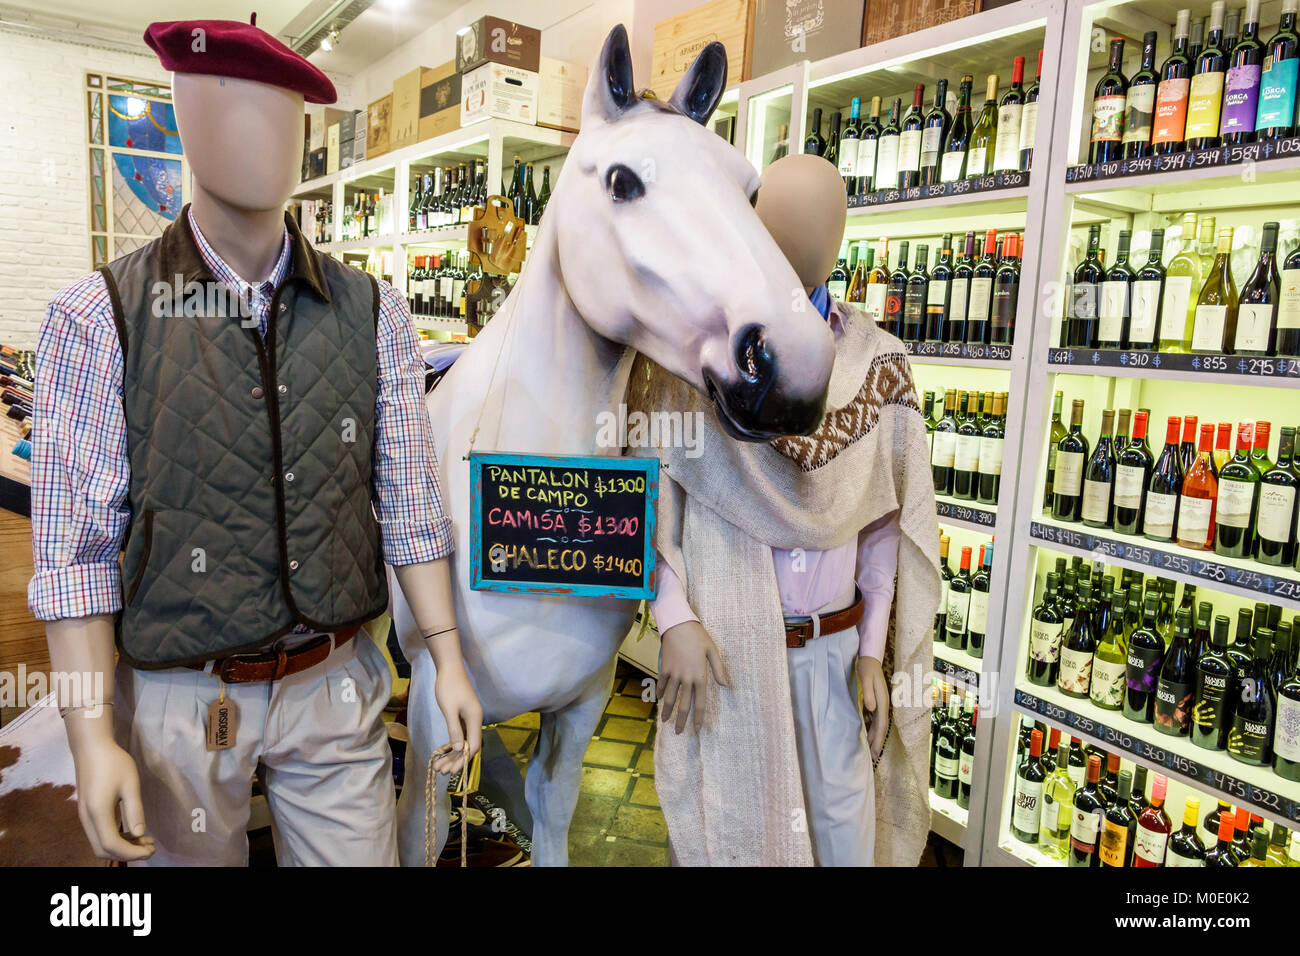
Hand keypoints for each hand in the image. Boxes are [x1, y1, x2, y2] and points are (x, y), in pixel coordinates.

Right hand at [65, 722, 154, 861]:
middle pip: (103, 850)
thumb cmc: (114, 762)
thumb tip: (140, 834)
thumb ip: (135, 811)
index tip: (152, 849)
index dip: (133, 853)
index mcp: (98, 813)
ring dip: (122, 846)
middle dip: (127, 854)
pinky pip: (99, 834)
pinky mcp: (87, 812)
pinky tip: (133, 832)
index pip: (112, 845)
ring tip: (146, 840)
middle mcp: (87, 819)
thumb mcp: (130, 785)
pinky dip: (115, 838)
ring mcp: (84, 817)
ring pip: (100, 844)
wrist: (91, 748)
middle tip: (150, 847)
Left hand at [433, 659, 482, 774]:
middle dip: (455, 760)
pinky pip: (458, 734)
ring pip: (461, 741)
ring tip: (438, 766)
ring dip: (451, 754)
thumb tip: (457, 749)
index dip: (462, 760)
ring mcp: (468, 718)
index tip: (451, 771)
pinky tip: (441, 752)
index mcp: (474, 719)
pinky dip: (450, 744)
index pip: (472, 746)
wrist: (449, 668)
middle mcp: (474, 720)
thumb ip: (454, 729)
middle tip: (441, 772)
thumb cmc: (449, 687)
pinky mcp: (462, 715)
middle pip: (467, 746)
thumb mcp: (449, 709)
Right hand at [657, 620, 726, 733]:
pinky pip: (661, 685)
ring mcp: (673, 674)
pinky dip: (659, 693)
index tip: (696, 730)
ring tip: (665, 721)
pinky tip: (659, 700)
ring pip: (668, 698)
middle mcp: (686, 678)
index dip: (698, 718)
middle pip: (683, 705)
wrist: (678, 624)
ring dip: (666, 711)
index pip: (699, 703)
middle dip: (681, 721)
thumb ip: (719, 670)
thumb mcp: (713, 651)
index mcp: (699, 676)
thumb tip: (726, 686)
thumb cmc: (698, 636)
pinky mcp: (664, 668)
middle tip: (680, 733)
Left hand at [857, 655, 888, 758]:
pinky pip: (875, 720)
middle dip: (878, 742)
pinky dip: (873, 730)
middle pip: (882, 727)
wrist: (870, 658)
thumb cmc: (867, 668)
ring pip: (879, 725)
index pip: (881, 724)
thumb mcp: (866, 678)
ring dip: (876, 738)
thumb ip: (868, 692)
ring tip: (872, 752)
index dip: (878, 738)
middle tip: (873, 757)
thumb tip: (871, 708)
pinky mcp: (876, 703)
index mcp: (882, 701)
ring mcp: (880, 704)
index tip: (875, 750)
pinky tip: (868, 736)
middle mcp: (883, 704)